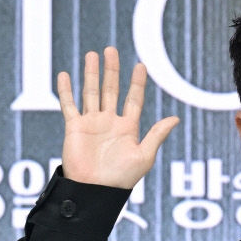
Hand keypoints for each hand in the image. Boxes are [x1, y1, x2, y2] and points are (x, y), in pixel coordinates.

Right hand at [56, 47, 178, 188]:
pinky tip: (65, 75)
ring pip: (91, 92)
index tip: (140, 65)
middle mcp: (109, 122)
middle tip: (111, 50)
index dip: (137, 83)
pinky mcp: (74, 127)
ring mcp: (91, 123)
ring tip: (92, 55)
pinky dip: (66, 91)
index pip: (133, 99)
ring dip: (91, 73)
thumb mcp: (144, 156)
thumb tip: (175, 118)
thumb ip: (157, 135)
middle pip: (111, 89)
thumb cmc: (121, 179)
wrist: (94, 190)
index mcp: (128, 128)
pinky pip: (69, 105)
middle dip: (111, 70)